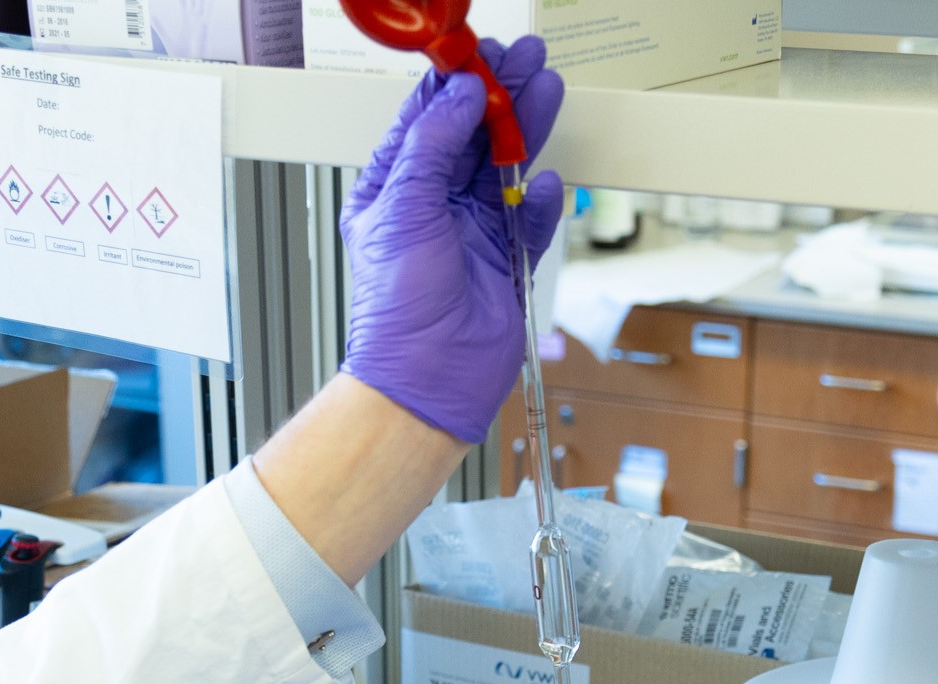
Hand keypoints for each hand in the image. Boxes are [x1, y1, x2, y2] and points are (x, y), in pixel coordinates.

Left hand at [339, 36, 564, 445]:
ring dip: (525, 129)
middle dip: (499, 97)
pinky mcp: (504, 259)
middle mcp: (431, 209)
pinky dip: (538, 198)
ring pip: (504, 167)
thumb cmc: (397, 308)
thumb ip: (433, 143)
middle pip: (471, 137)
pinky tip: (543, 181)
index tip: (478, 54)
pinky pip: (529, 217)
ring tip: (546, 87)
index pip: (424, 124)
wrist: (427, 375)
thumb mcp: (402, 207)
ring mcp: (470, 232)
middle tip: (525, 60)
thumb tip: (459, 95)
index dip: (452, 86)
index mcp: (391, 193)